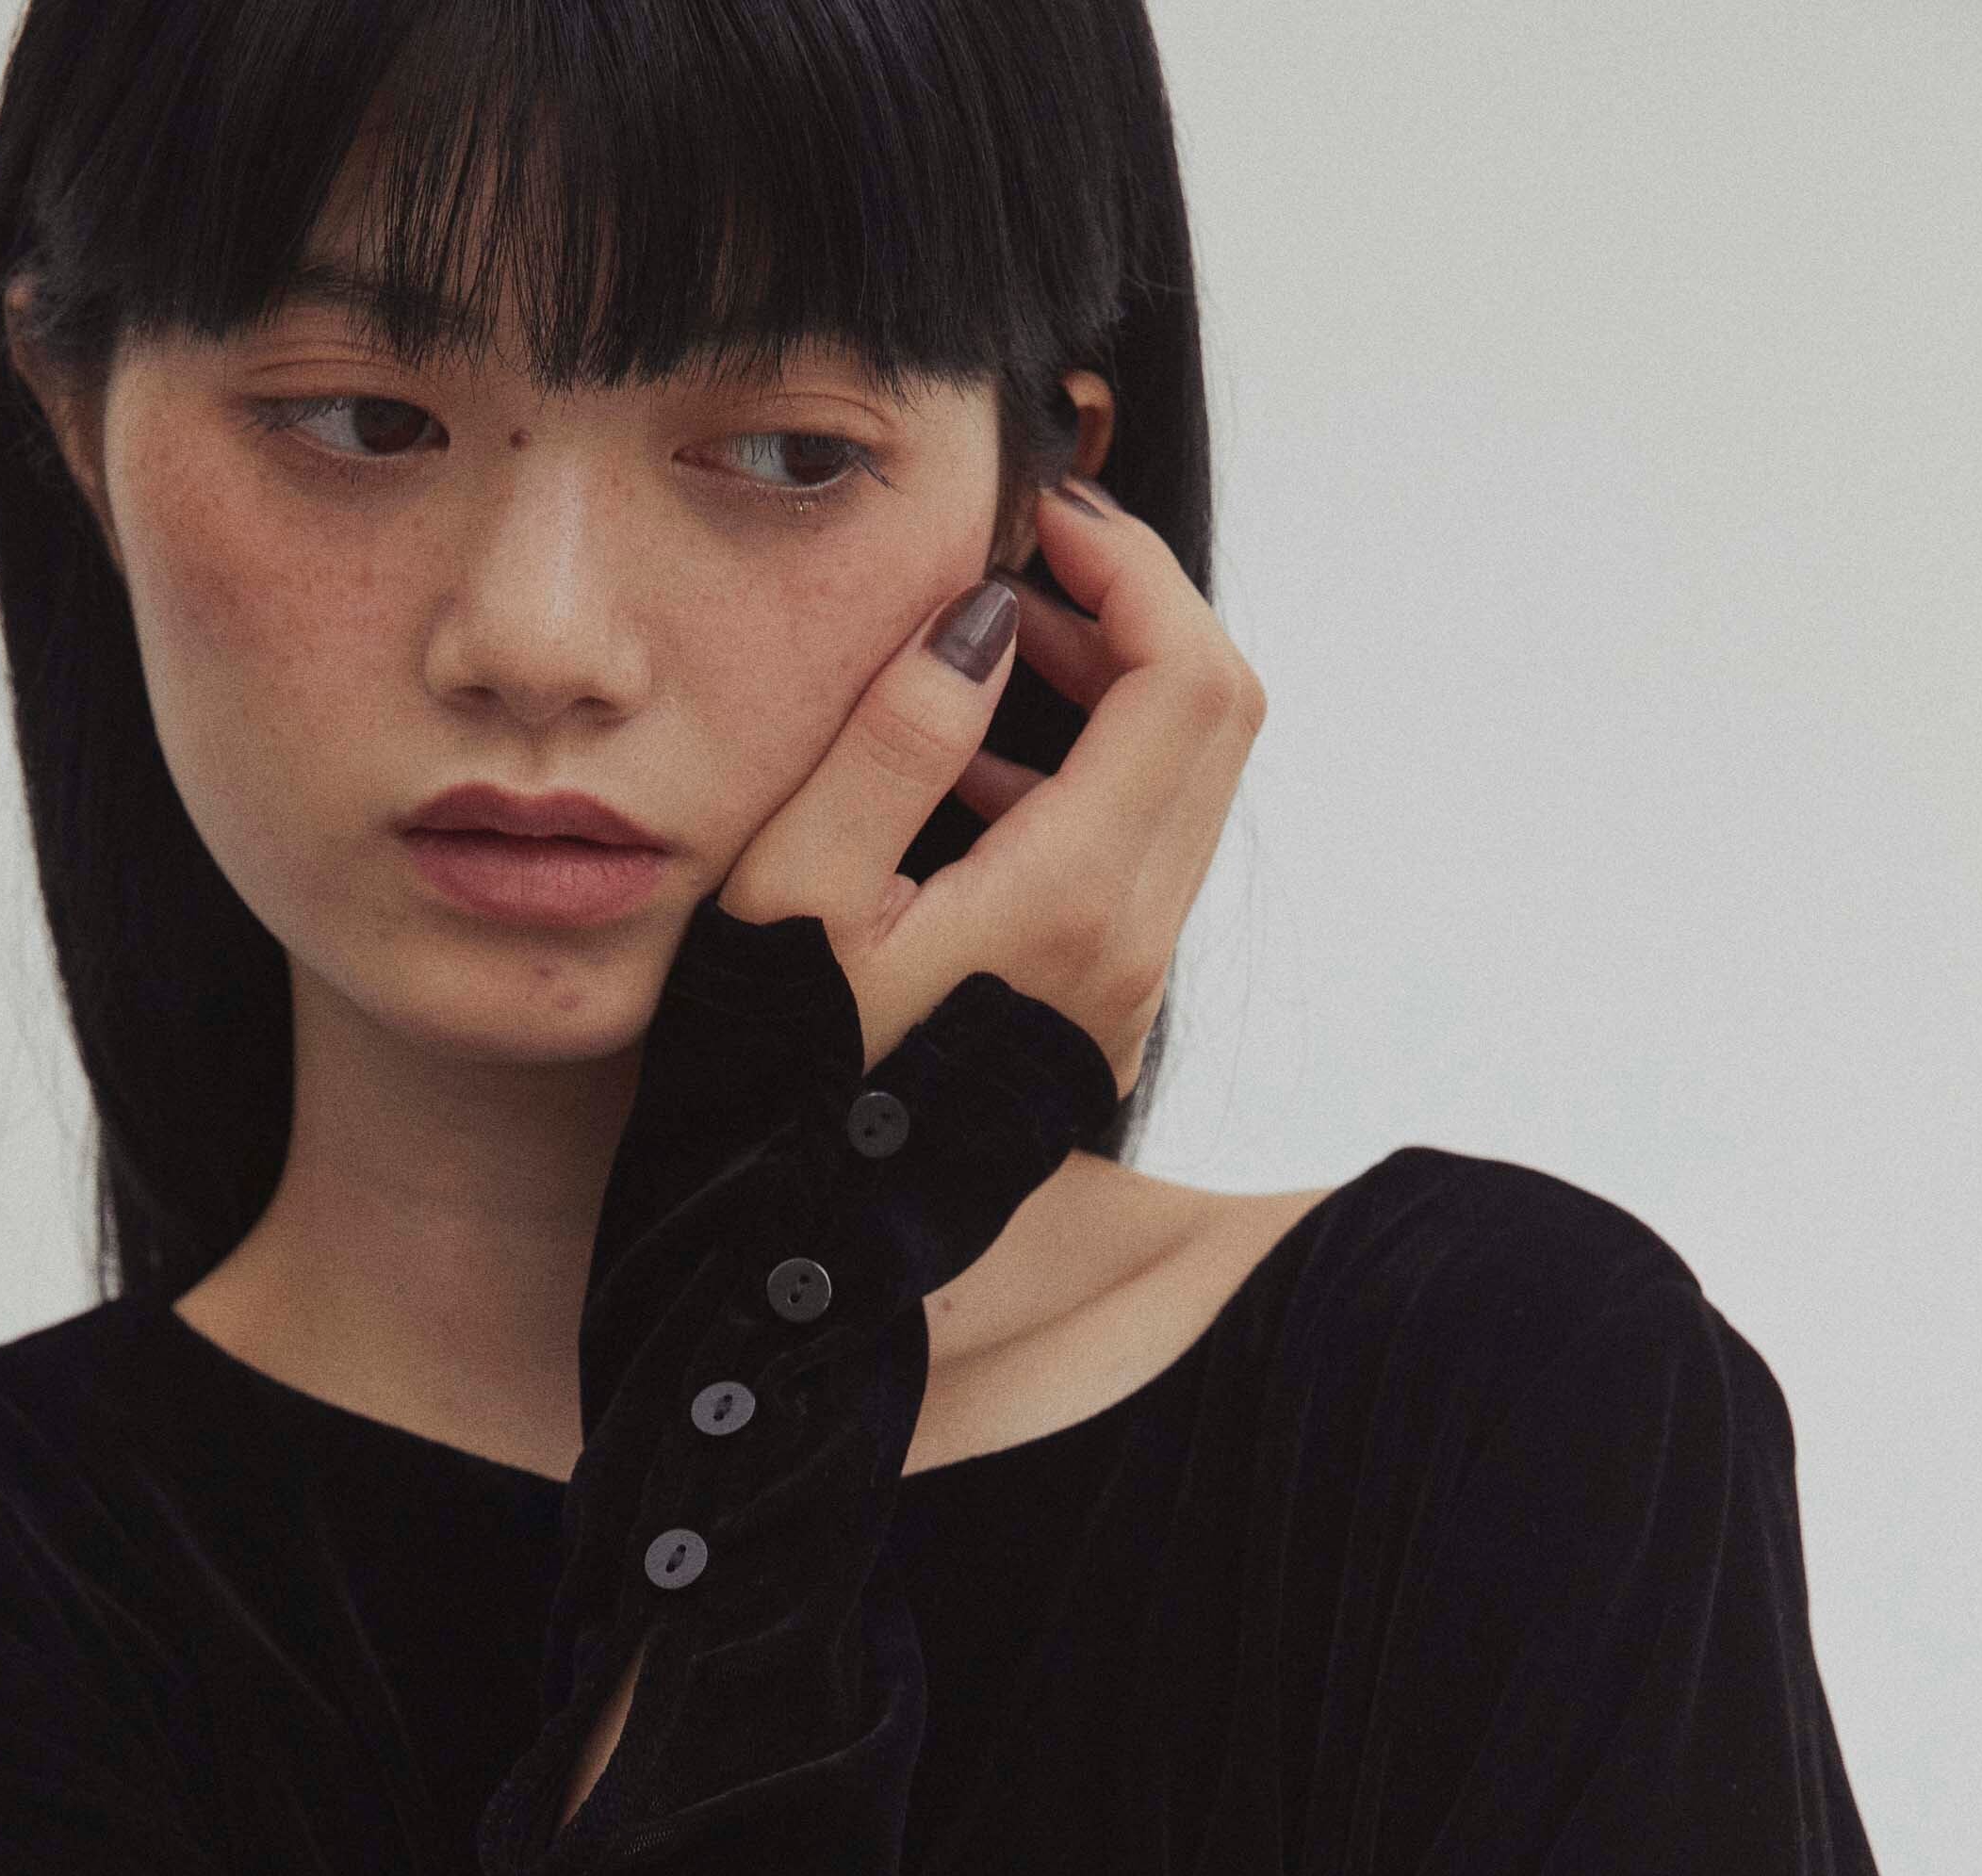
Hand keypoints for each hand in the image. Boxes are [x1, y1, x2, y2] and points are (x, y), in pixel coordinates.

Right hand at [714, 480, 1266, 1095]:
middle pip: (1217, 721)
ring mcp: (1126, 993)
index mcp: (1070, 899)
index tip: (1042, 518)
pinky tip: (969, 783)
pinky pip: (1138, 866)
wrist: (783, 1253)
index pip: (1188, 678)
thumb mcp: (794, 890)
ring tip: (986, 658)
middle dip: (1137, 614)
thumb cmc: (764, 1079)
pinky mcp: (1099, 1020)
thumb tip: (986, 617)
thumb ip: (897, 735)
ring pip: (1185, 792)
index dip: (1133, 567)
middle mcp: (1130, 948)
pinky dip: (1086, 785)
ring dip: (1111, 698)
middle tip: (1022, 568)